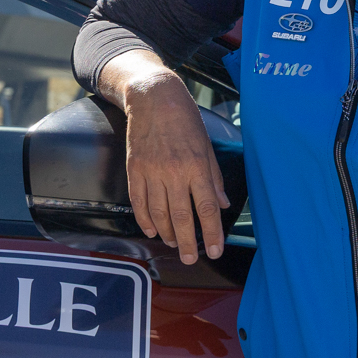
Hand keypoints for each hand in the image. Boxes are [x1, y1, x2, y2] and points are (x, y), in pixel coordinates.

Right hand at [125, 72, 229, 264]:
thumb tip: (222, 204)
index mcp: (196, 166)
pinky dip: (144, 220)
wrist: (153, 98)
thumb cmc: (184, 120)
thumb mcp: (207, 146)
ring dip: (167, 234)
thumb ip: (214, 178)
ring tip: (173, 244)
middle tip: (189, 259)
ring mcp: (152, 172)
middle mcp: (174, 172)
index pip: (206, 207)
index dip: (211, 233)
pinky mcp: (134, 169)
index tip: (215, 250)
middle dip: (187, 243)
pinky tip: (152, 230)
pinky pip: (138, 202)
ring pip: (159, 213)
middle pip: (182, 217)